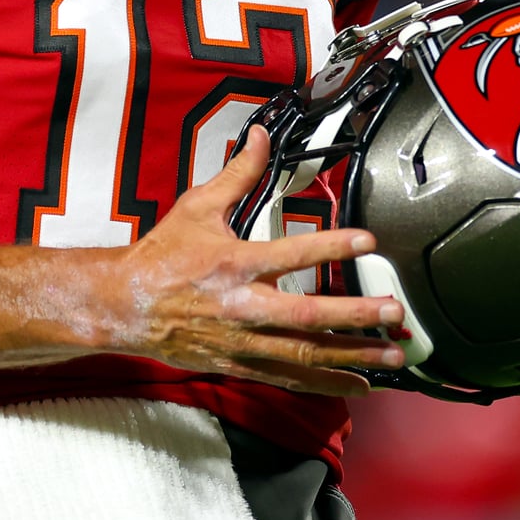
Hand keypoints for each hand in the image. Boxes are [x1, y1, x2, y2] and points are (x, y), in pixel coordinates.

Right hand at [101, 127, 404, 395]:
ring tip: (393, 353)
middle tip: (395, 312)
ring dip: (352, 354)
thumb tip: (260, 135)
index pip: (292, 253)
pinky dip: (324, 383)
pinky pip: (287, 378)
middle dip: (356, 316)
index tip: (368, 241)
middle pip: (307, 315)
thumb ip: (237, 173)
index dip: (331, 246)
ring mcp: (242, 341)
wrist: (124, 305)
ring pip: (304, 353)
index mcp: (235, 263)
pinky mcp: (239, 364)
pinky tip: (357, 384)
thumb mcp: (198, 206)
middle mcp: (243, 306)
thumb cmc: (162, 255)